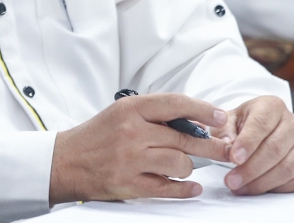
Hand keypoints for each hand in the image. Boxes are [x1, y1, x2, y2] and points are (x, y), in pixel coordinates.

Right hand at [49, 93, 230, 202]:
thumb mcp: (121, 113)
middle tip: (227, 149)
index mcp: (130, 109)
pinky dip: (185, 189)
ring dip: (188, 166)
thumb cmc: (98, 135)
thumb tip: (196, 124)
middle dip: (211, 145)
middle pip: (185, 138)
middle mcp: (132, 132)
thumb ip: (154, 116)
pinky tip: (192, 187)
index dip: (203, 110)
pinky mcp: (130, 184)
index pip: (175, 104)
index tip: (221, 117)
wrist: (67, 161)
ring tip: (184, 166)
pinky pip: (169, 188)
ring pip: (180, 163)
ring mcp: (131, 160)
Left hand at [211, 96, 293, 194]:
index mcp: (272, 106)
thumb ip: (224, 132)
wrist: (266, 128)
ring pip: (287, 167)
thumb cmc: (245, 124)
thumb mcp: (229, 121)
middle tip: (232, 180)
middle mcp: (293, 122)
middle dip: (251, 169)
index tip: (233, 159)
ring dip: (262, 182)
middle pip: (274, 149)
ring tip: (241, 188)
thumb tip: (227, 146)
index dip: (247, 143)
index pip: (261, 124)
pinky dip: (279, 188)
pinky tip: (261, 189)